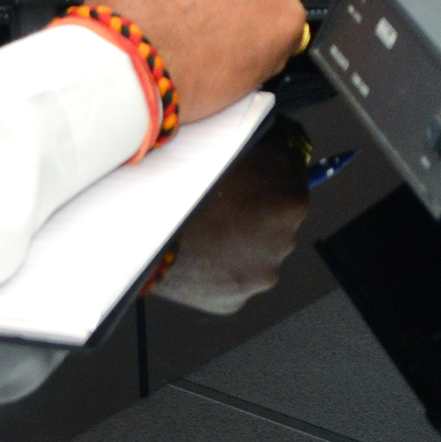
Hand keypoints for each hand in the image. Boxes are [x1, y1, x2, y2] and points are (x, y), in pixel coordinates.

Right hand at [149, 138, 313, 314]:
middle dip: (257, 211)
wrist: (146, 232)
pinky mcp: (234, 300)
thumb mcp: (241, 144)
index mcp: (292, 204)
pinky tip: (200, 251)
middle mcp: (284, 245)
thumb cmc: (189, 185)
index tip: (256, 173)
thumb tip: (284, 141)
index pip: (295, 181)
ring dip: (239, 241)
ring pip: (254, 252)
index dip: (272, 175)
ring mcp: (259, 277)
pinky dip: (220, 266)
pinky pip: (232, 279)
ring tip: (206, 226)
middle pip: (276, 222)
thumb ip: (272, 147)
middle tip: (224, 200)